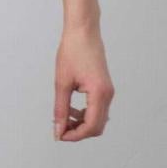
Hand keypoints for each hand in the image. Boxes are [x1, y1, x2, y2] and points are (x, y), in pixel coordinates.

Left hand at [53, 24, 112, 140]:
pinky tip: (72, 108)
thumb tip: (58, 130)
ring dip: (82, 123)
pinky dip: (86, 114)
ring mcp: (108, 91)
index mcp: (99, 93)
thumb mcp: (62, 83)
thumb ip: (61, 109)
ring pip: (99, 120)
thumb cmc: (72, 51)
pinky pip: (98, 109)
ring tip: (65, 116)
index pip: (91, 126)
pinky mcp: (105, 88)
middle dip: (79, 132)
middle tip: (61, 128)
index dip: (75, 135)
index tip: (59, 135)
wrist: (83, 31)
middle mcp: (108, 94)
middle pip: (97, 127)